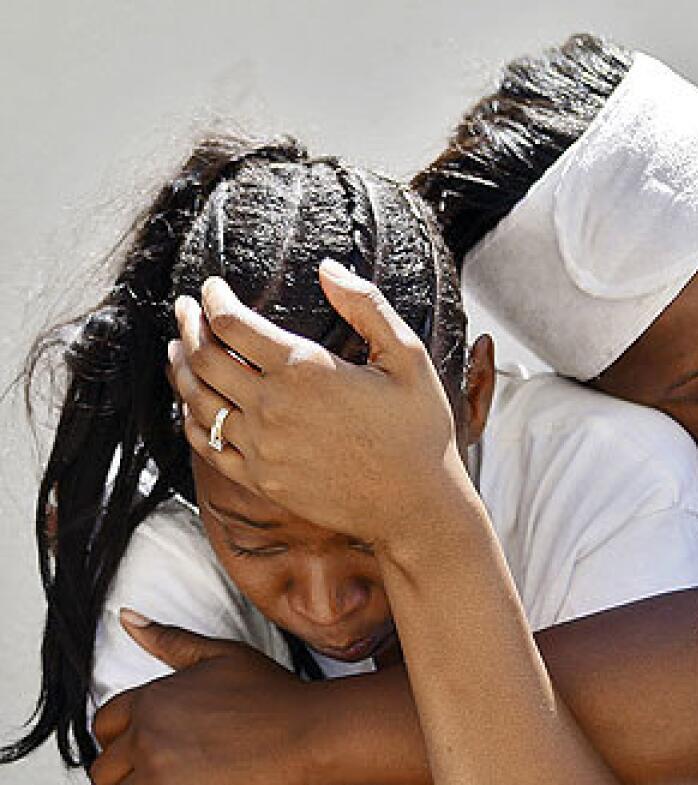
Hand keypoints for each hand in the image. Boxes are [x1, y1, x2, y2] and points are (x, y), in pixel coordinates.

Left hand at [90, 610, 316, 784]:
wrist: (313, 734)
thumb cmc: (277, 696)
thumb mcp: (223, 655)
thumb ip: (171, 640)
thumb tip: (128, 619)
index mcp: (154, 698)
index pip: (106, 727)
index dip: (122, 742)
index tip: (142, 753)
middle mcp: (148, 736)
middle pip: (106, 770)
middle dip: (125, 782)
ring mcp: (160, 776)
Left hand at [169, 260, 470, 545]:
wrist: (415, 505)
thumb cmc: (420, 430)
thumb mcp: (408, 357)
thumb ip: (366, 306)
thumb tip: (327, 267)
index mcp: (305, 369)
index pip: (232, 323)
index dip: (214, 298)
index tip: (213, 287)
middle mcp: (272, 406)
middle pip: (203, 356)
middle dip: (188, 324)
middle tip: (186, 309)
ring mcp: (261, 447)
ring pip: (197, 399)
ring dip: (181, 367)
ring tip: (178, 349)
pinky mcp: (260, 480)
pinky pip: (207, 444)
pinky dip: (191, 418)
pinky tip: (194, 404)